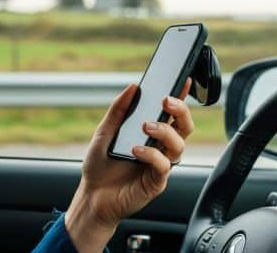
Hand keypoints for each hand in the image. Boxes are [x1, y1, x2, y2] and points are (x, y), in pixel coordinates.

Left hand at [64, 78, 193, 251]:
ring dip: (164, 131)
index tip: (182, 79)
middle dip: (181, 111)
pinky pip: (163, 165)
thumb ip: (118, 110)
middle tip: (166, 101)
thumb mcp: (104, 132)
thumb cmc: (99, 165)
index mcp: (151, 134)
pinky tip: (136, 150)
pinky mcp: (156, 182)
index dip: (180, 96)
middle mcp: (160, 148)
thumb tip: (132, 87)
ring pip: (179, 144)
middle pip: (184, 127)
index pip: (171, 113)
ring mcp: (160, 164)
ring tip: (146, 127)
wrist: (91, 196)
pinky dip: (152, 154)